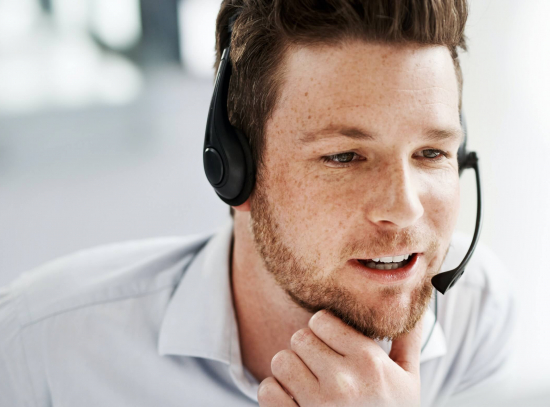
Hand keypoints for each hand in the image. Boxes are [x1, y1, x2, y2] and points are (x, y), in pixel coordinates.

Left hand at [257, 310, 422, 406]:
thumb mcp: (409, 381)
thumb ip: (407, 342)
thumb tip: (414, 311)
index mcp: (368, 362)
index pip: (321, 320)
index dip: (323, 329)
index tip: (331, 343)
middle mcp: (342, 381)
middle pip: (299, 338)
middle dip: (307, 349)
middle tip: (320, 365)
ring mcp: (317, 404)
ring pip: (280, 360)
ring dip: (290, 370)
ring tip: (307, 382)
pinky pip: (267, 389)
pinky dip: (275, 392)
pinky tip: (294, 399)